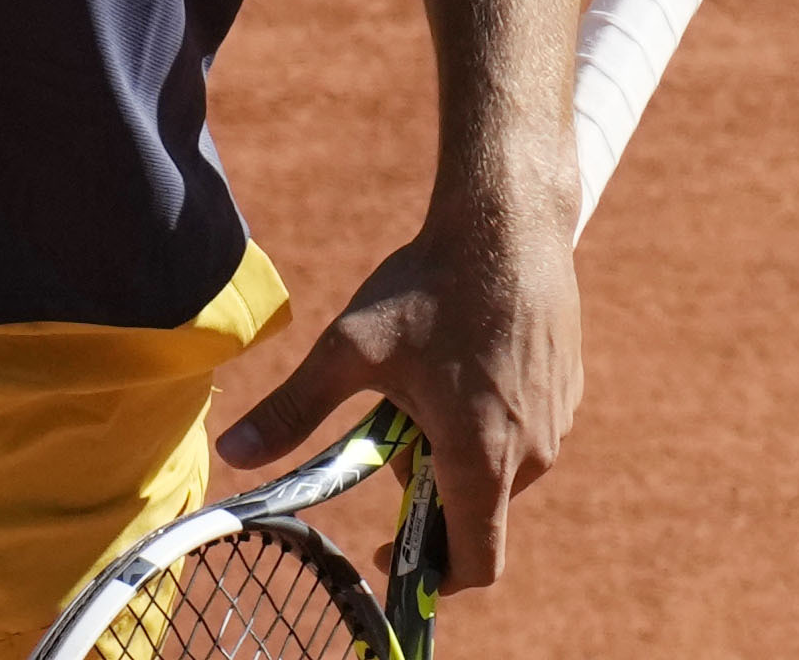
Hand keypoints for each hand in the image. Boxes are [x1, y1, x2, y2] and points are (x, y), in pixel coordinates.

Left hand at [212, 203, 580, 591]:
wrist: (507, 223)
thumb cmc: (429, 287)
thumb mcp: (350, 349)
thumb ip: (293, 411)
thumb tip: (231, 453)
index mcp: (482, 459)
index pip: (473, 563)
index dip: (429, 575)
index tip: (386, 552)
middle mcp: (532, 454)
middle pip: (475, 508)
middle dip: (424, 483)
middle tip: (388, 420)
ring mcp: (557, 423)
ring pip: (498, 467)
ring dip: (455, 448)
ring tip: (423, 378)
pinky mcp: (567, 392)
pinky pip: (522, 430)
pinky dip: (486, 418)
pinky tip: (459, 358)